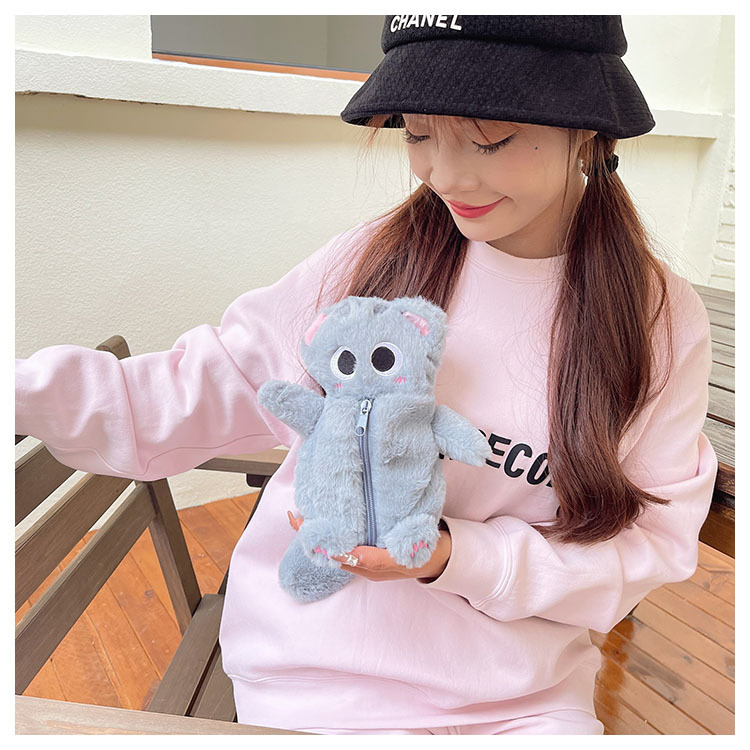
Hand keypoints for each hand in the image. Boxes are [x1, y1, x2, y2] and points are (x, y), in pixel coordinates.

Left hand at [287, 510, 450, 581]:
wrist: (445, 556)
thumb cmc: (426, 553)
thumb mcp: (406, 556)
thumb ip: (380, 559)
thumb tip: (354, 556)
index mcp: (371, 566)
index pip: (338, 554)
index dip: (319, 542)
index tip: (303, 526)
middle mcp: (366, 564)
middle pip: (332, 551)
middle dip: (313, 536)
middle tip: (294, 517)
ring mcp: (369, 557)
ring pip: (338, 546)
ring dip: (322, 533)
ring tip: (305, 516)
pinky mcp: (373, 548)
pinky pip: (349, 542)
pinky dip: (336, 531)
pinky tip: (330, 518)